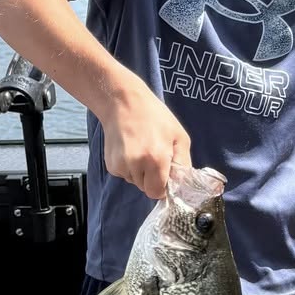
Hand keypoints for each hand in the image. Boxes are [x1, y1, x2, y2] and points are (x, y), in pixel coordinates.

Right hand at [102, 79, 191, 199]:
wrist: (123, 102)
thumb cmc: (155, 116)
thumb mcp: (179, 136)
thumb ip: (183, 163)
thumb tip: (181, 184)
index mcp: (156, 159)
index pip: (157, 192)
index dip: (163, 186)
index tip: (165, 174)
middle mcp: (136, 165)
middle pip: (146, 189)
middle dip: (153, 179)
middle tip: (154, 157)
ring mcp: (121, 166)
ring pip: (135, 182)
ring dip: (141, 173)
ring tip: (142, 149)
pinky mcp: (111, 165)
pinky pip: (125, 175)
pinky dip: (129, 167)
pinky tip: (130, 149)